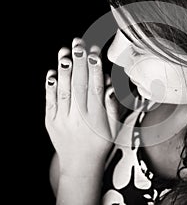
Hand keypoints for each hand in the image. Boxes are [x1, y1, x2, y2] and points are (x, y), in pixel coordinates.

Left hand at [45, 38, 117, 174]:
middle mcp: (78, 117)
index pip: (95, 88)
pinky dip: (50, 86)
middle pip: (79, 85)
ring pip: (63, 90)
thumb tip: (111, 87)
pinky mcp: (50, 121)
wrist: (80, 166)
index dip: (95, 70)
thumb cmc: (99, 146)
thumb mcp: (113, 130)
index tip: (94, 53)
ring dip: (64, 70)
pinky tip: (52, 72)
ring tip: (65, 52)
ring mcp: (62, 119)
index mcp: (95, 118)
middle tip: (79, 44)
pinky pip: (50, 102)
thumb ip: (112, 107)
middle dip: (79, 62)